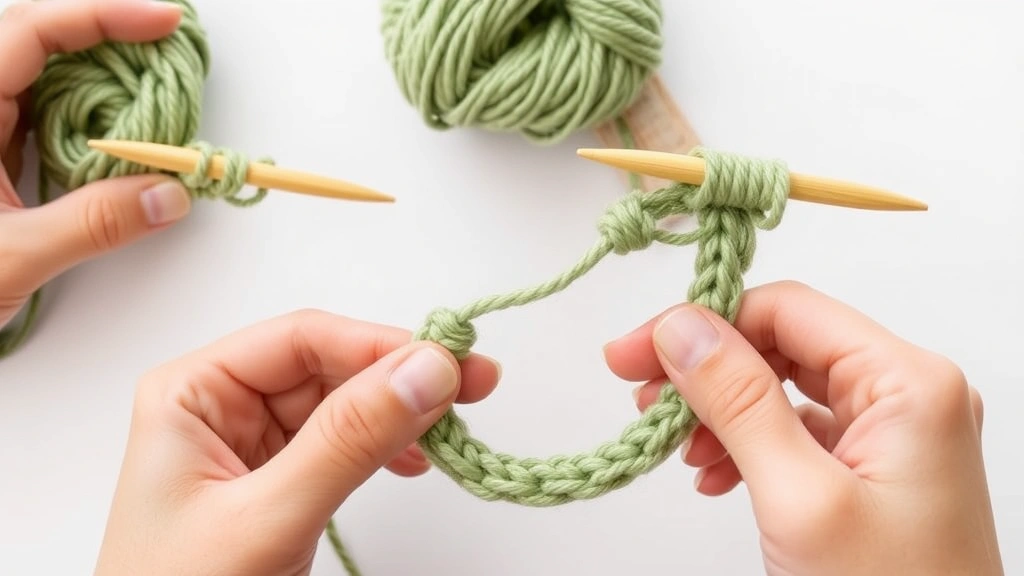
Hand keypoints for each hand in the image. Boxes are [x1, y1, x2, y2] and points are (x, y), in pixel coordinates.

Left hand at [0, 0, 191, 328]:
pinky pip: (43, 119)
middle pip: (37, 41)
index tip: (162, 21)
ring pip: (42, 79)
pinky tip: (120, 134)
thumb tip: (168, 195)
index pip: (30, 32)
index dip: (101, 16)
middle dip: (106, 36)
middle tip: (166, 44)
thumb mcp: (10, 257)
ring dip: (101, 78)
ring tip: (153, 86)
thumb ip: (95, 224)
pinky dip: (89, 118)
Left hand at [94, 310, 501, 574]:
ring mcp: (252, 446)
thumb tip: (425, 370)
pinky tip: (417, 460)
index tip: (449, 363)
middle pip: (330, 367)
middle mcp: (222, 408)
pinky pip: (344, 445)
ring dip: (401, 414)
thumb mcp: (267, 518)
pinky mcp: (279, 483)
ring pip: (345, 404)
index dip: (380, 345)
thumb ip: (346, 441)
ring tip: (453, 429)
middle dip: (402, 378)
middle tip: (475, 385)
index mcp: (193, 393)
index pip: (303, 340)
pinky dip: (387, 449)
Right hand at [604, 281, 1002, 574]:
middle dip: (705, 370)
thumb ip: (739, 402)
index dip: (704, 323)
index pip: (787, 311)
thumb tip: (682, 328)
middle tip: (641, 394)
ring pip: (782, 388)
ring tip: (675, 446)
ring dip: (719, 410)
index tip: (637, 352)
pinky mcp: (871, 471)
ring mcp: (891, 435)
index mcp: (909, 384)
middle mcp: (907, 396)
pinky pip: (795, 432)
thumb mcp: (800, 498)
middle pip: (782, 345)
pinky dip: (744, 444)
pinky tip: (713, 473)